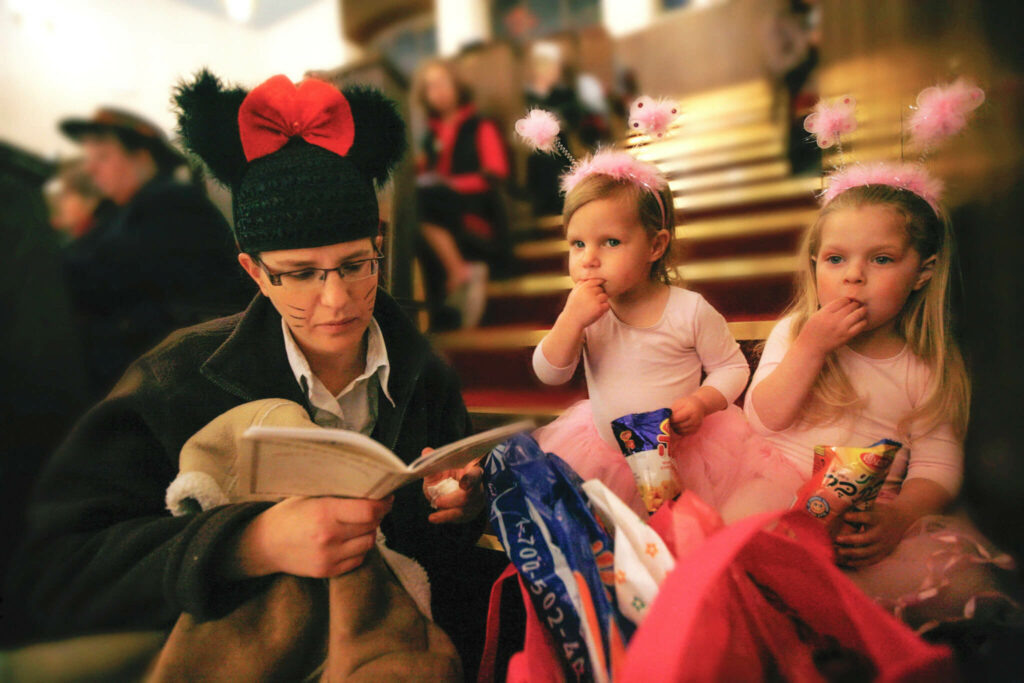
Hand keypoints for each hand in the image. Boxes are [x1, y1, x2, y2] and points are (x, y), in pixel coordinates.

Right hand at [237, 496, 391, 577]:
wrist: (264, 545)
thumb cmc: (287, 516)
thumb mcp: (309, 496)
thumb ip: (337, 495)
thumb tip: (368, 488)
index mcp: (324, 512)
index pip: (368, 510)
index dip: (382, 503)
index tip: (386, 498)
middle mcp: (329, 537)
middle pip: (371, 526)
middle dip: (377, 516)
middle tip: (372, 508)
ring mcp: (329, 557)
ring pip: (368, 543)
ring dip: (368, 532)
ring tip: (358, 524)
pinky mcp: (328, 571)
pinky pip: (358, 559)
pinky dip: (359, 548)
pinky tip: (349, 539)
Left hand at [422, 449, 484, 523]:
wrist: (452, 486)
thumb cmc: (450, 473)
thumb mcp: (442, 467)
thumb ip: (434, 461)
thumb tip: (426, 452)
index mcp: (475, 472)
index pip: (476, 475)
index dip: (470, 479)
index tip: (463, 484)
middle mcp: (478, 489)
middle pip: (470, 497)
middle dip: (454, 500)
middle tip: (438, 502)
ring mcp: (476, 503)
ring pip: (465, 511)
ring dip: (448, 514)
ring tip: (433, 516)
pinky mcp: (469, 513)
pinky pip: (459, 518)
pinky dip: (446, 518)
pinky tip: (435, 518)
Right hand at [560, 279, 609, 330]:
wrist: (572, 320)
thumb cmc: (573, 306)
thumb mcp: (574, 292)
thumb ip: (581, 283)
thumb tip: (589, 276)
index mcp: (583, 286)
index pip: (597, 280)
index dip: (598, 285)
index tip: (595, 291)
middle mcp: (589, 292)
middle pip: (601, 289)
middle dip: (598, 295)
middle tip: (591, 302)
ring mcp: (595, 300)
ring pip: (605, 296)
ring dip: (602, 301)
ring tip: (593, 306)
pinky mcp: (599, 308)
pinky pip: (607, 305)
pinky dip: (604, 308)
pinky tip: (596, 311)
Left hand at [670, 394, 706, 434]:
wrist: (701, 406)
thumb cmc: (688, 402)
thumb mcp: (680, 402)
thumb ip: (673, 410)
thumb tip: (665, 417)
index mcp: (690, 410)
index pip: (677, 418)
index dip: (670, 419)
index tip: (666, 417)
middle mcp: (695, 419)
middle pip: (679, 425)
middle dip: (672, 424)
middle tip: (668, 421)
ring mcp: (696, 426)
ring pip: (681, 431)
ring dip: (675, 428)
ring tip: (673, 423)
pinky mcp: (695, 430)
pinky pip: (684, 433)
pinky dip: (679, 431)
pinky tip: (677, 426)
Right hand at [798, 298, 866, 355]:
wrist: (811, 347)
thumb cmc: (812, 331)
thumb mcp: (816, 316)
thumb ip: (828, 309)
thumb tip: (843, 302)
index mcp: (825, 312)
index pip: (842, 300)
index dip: (847, 300)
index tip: (848, 302)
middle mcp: (833, 319)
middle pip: (851, 306)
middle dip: (855, 304)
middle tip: (856, 306)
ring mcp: (841, 328)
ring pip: (858, 314)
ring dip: (861, 311)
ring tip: (861, 311)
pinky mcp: (847, 336)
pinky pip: (860, 325)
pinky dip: (863, 321)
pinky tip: (861, 321)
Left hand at [834, 504, 913, 566]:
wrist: (901, 519)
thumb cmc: (879, 512)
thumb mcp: (872, 507)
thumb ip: (859, 508)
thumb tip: (837, 507)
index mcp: (879, 518)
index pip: (868, 518)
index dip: (856, 517)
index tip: (845, 516)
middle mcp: (882, 532)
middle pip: (867, 538)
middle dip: (851, 539)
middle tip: (837, 539)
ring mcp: (884, 544)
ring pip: (868, 552)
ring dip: (852, 553)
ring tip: (839, 551)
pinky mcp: (884, 553)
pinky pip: (871, 560)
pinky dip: (859, 562)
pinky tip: (848, 561)